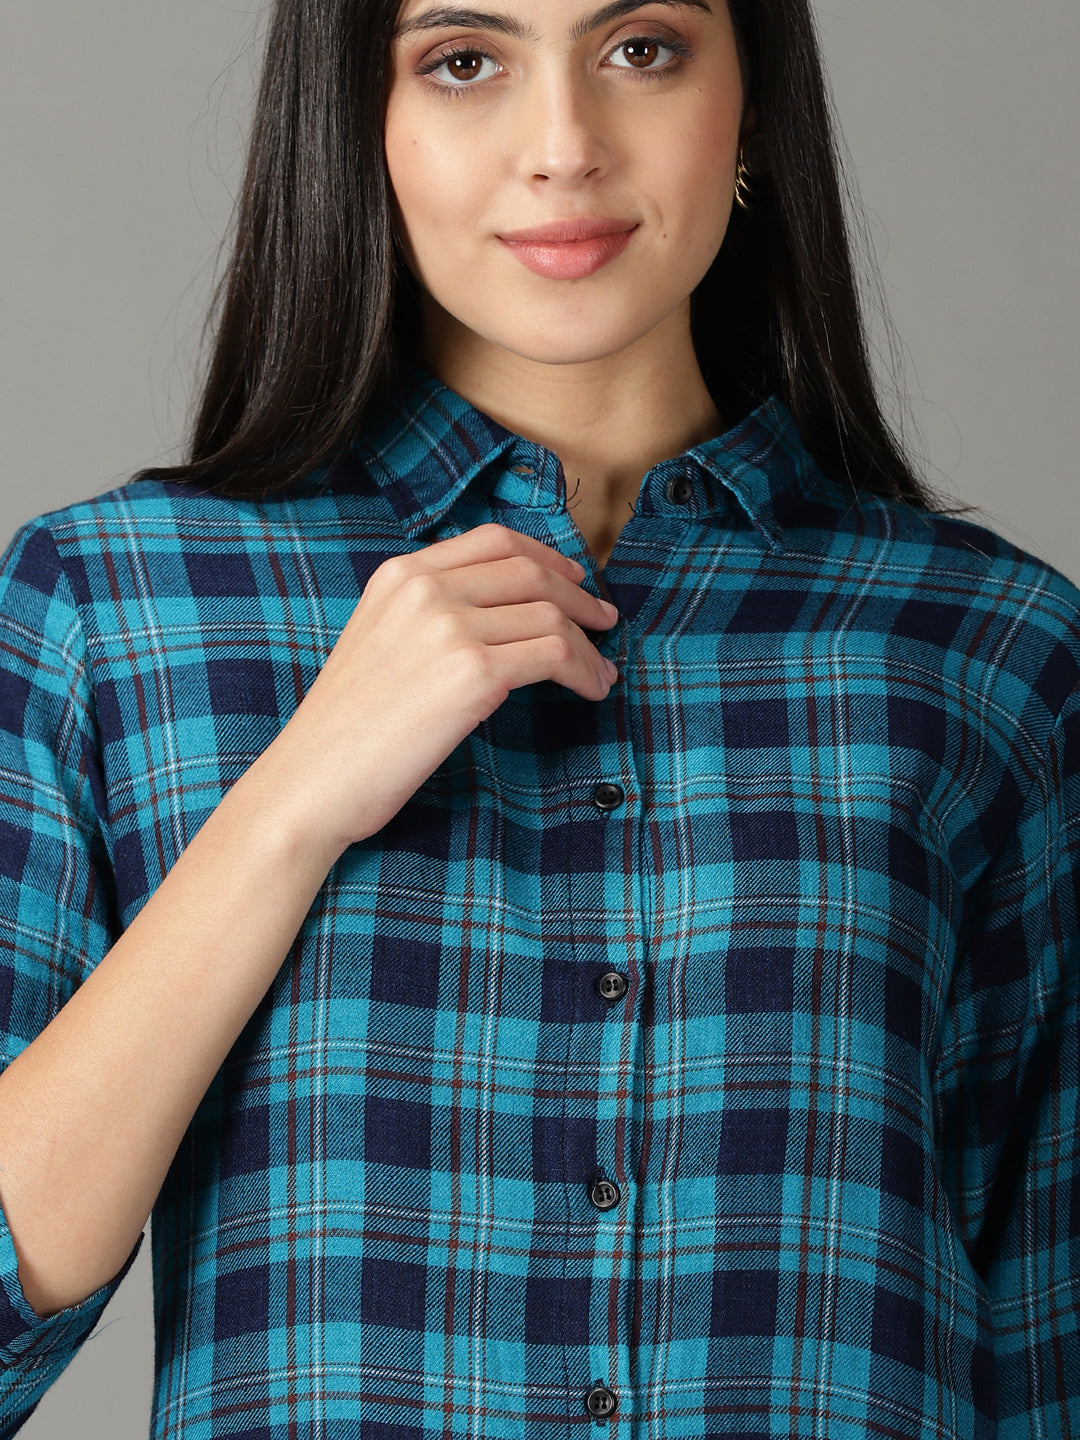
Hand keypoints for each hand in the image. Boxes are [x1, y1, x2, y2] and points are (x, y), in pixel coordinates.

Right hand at [266, 523, 619, 857]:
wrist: (312, 780)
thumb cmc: (345, 731)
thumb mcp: (378, 643)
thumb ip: (428, 615)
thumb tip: (503, 614)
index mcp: (399, 575)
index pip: (493, 541)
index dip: (546, 555)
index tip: (573, 578)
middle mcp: (425, 589)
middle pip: (530, 571)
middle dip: (578, 595)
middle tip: (603, 621)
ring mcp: (449, 627)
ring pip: (550, 614)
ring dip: (588, 645)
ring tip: (601, 671)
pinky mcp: (473, 673)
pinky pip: (555, 655)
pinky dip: (584, 671)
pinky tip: (591, 689)